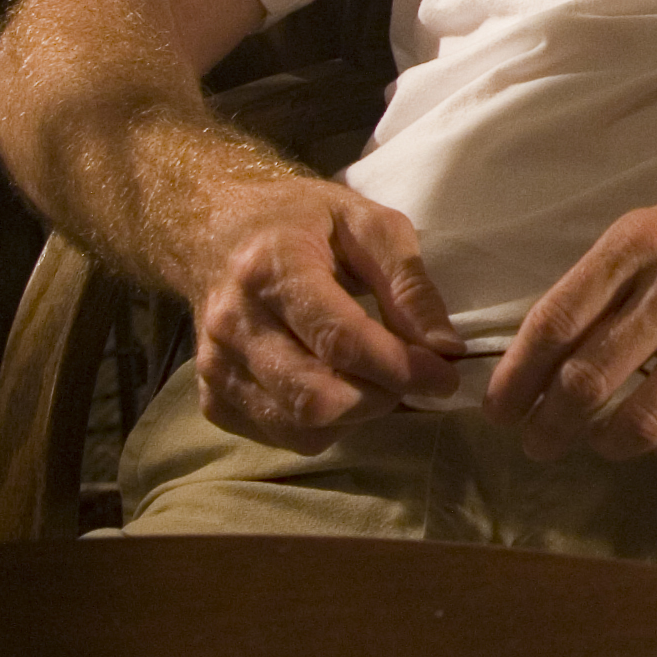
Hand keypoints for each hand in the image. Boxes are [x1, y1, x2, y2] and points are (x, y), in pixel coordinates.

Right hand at [183, 172, 463, 450]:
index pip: (339, 340)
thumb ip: (409, 282)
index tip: (445, 376)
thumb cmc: (301, 221)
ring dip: (355, 415)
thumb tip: (445, 347)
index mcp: (272, 269)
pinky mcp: (211, 398)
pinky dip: (322, 425)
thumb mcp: (367, 223)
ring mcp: (215, 366)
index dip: (399, 367)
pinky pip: (280, 435)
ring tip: (372, 378)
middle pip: (317, 398)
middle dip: (381, 397)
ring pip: (300, 428)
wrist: (215, 230)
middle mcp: (234, 324)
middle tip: (408, 375)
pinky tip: (334, 384)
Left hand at [490, 191, 656, 462]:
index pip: (556, 323)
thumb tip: (542, 358)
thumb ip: (602, 285)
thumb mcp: (656, 231)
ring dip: (607, 444)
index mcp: (639, 245)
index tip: (500, 412)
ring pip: (641, 420)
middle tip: (539, 444)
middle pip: (588, 380)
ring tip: (601, 445)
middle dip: (549, 426)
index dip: (518, 378)